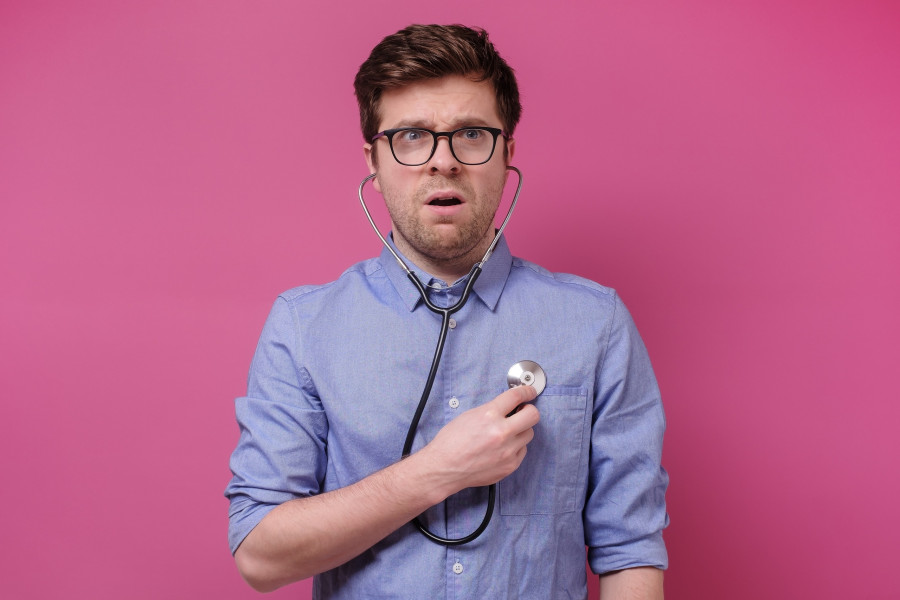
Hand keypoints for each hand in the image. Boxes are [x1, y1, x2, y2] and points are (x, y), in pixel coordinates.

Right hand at [420, 385, 539, 495]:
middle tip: (523, 412)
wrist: (444, 468)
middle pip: (533, 415)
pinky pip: (522, 450)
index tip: (529, 392)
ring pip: (529, 434)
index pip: (517, 396)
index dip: (526, 391)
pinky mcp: (510, 465)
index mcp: (489, 415)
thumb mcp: (469, 416)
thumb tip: (509, 406)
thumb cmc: (451, 442)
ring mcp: (507, 451)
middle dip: (529, 411)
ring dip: (521, 430)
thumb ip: (492, 410)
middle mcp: (501, 433)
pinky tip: (502, 447)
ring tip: (507, 433)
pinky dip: (515, 447)